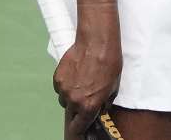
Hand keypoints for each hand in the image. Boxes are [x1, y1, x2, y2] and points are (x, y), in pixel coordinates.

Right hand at [53, 6, 121, 136]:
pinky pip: (61, 87)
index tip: (81, 129)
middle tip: (86, 99)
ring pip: (65, 100)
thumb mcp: (113, 87)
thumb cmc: (109, 63)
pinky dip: (67, 84)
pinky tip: (76, 74)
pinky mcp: (57, 78)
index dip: (80, 129)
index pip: (79, 127)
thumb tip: (100, 109)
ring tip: (83, 82)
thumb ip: (104, 102)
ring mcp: (64, 89)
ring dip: (72, 96)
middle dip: (78, 110)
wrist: (97, 42)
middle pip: (71, 114)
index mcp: (89, 105)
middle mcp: (74, 100)